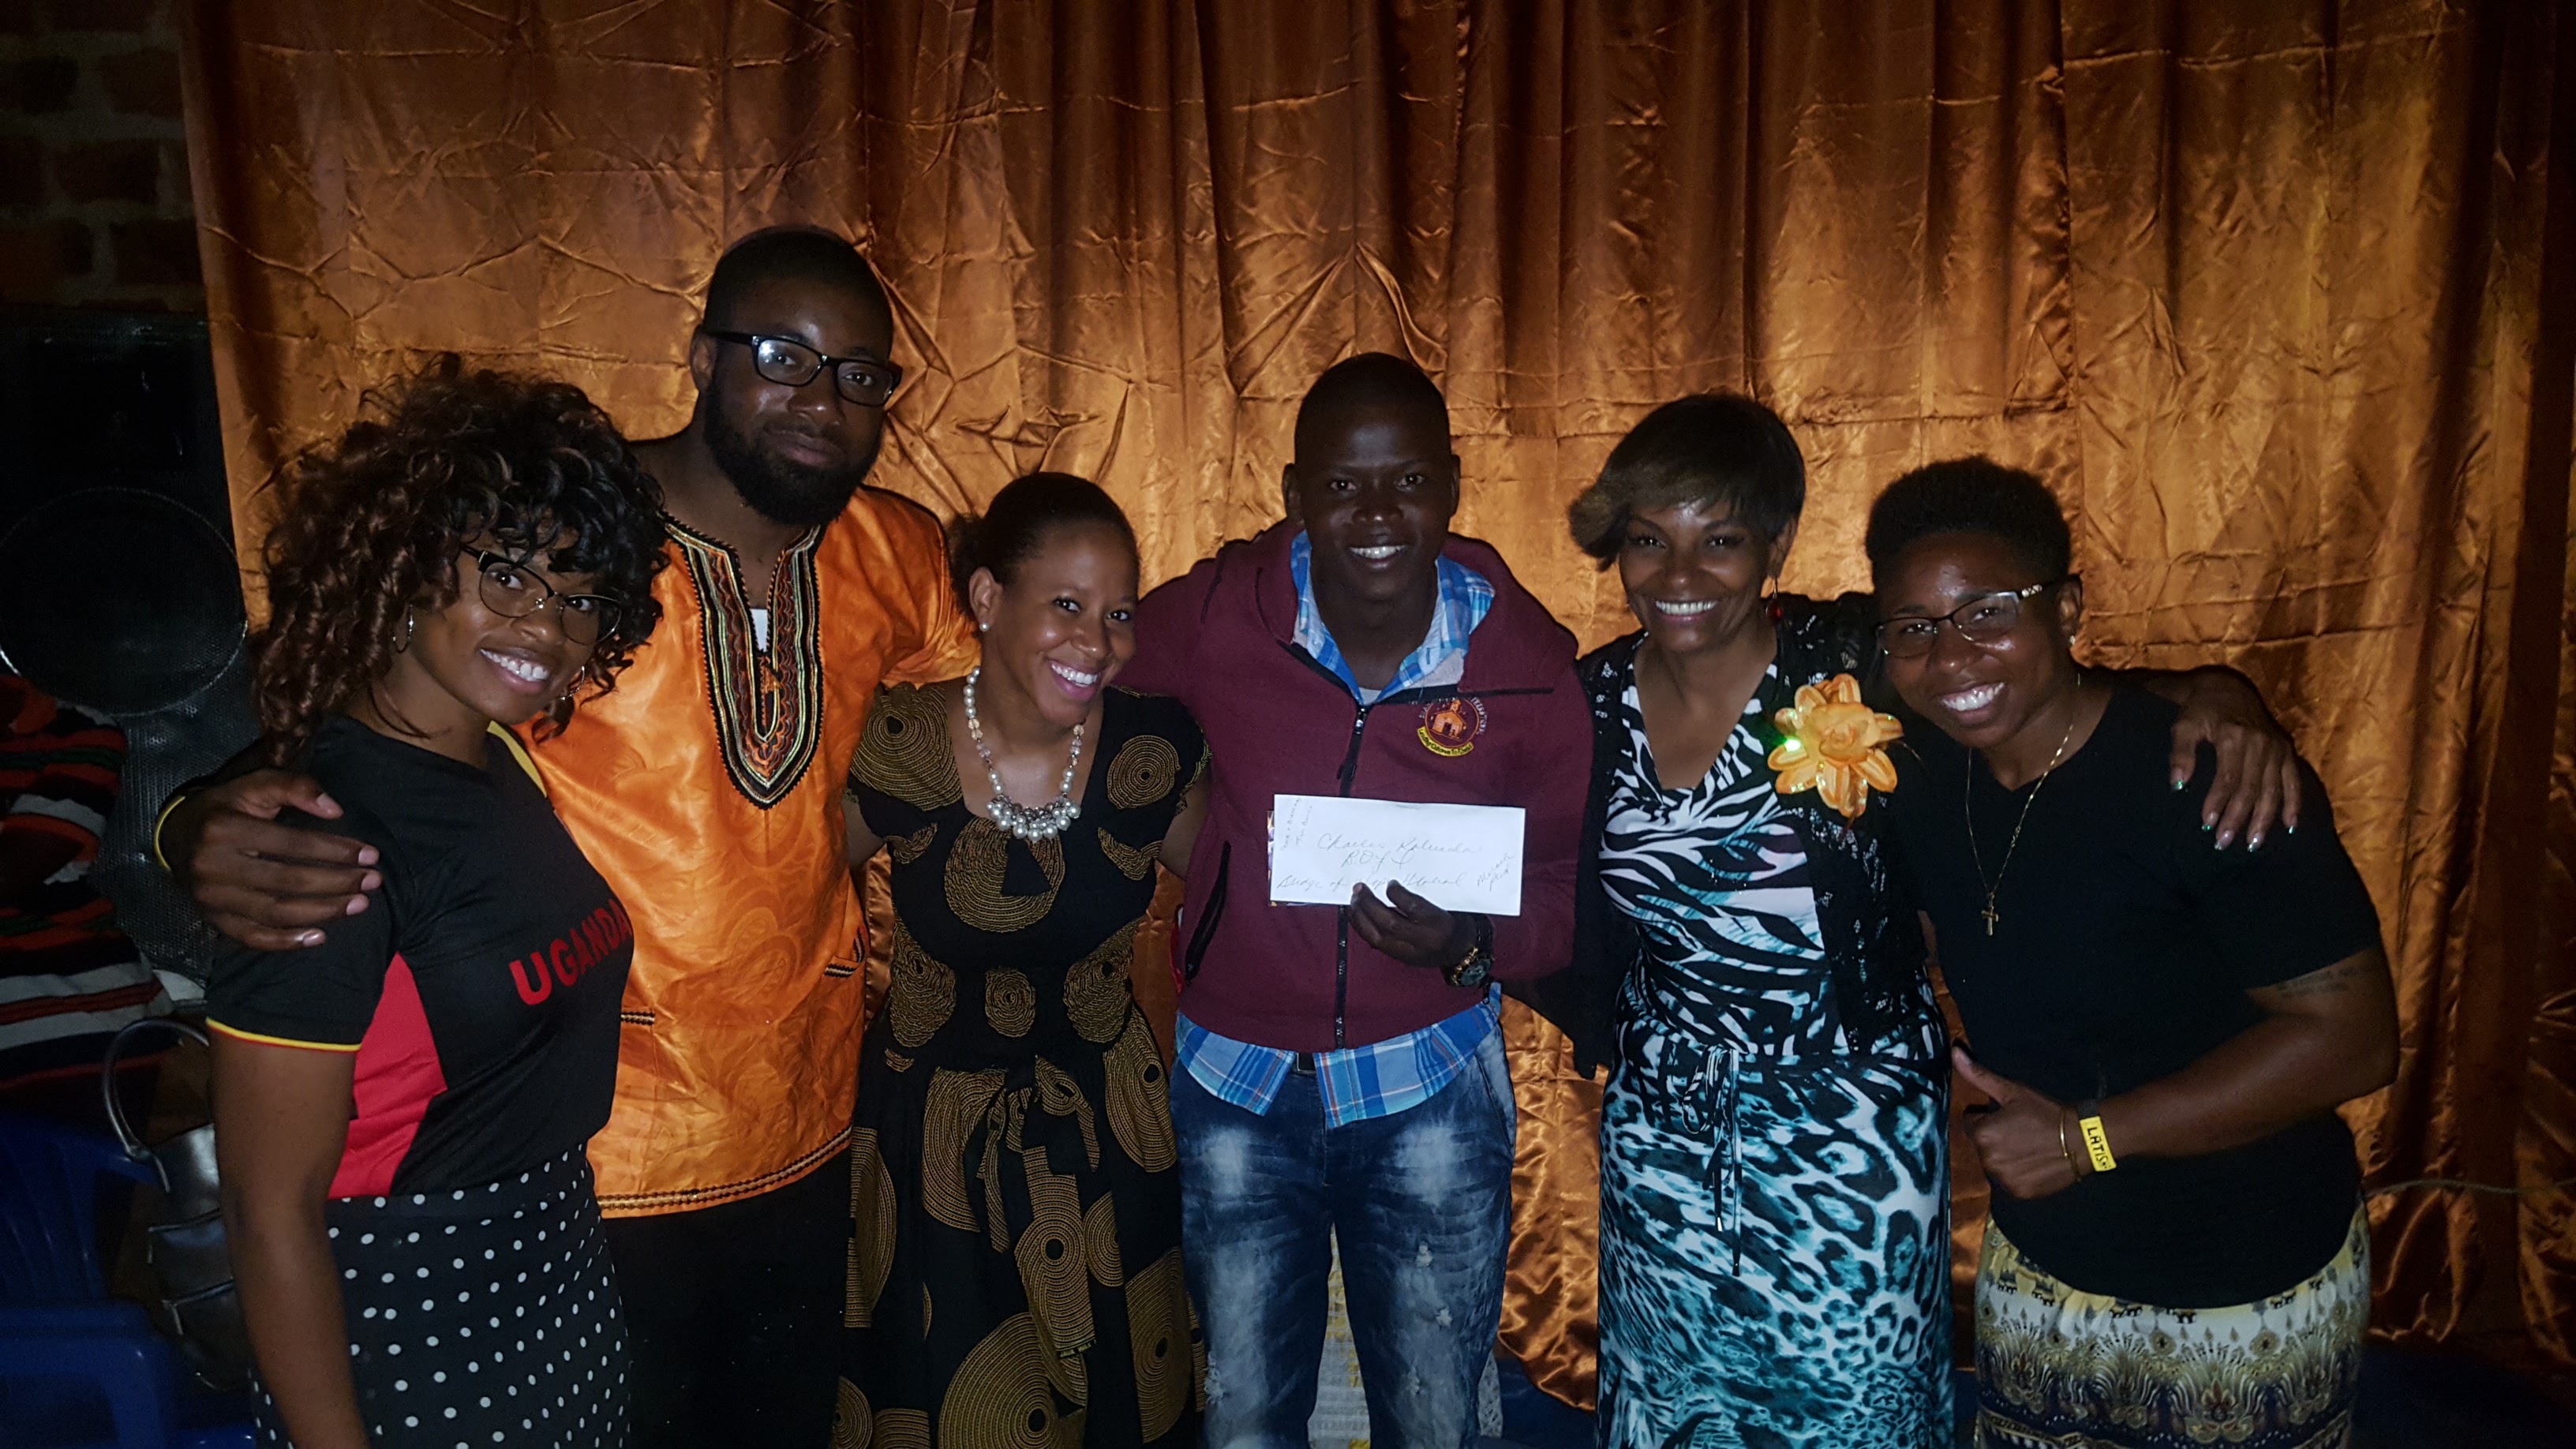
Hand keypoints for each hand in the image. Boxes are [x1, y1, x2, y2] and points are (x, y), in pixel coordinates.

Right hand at [173, 771, 380, 950]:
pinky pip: (252, 937)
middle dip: (336, 883)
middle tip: (373, 882)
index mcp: (224, 828)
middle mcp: (213, 866)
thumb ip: (294, 787)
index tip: (371, 855)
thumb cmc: (224, 808)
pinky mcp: (212, 920)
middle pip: (286, 881)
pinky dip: (286, 941)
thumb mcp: (253, 785)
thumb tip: (335, 809)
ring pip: (274, 912)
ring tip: (358, 905)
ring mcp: (211, 898)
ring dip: (322, 912)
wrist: (175, 837)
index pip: (290, 844)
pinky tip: (319, 936)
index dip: (334, 850)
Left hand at [1349, 882, 1476, 970]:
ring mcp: (1412, 953)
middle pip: (1390, 924)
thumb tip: (1393, 883)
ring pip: (1378, 938)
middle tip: (1359, 889)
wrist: (1464, 950)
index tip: (1389, 882)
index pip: (1412, 908)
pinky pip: (1378, 945)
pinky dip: (1364, 930)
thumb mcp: (1448, 903)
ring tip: (1352, 902)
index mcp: (1440, 923)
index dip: (1396, 894)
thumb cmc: (1455, 921)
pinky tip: (1357, 917)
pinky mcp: (1403, 959)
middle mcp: (1424, 941)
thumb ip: (1423, 895)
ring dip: (1361, 919)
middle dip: (1369, 905)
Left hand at [1952, 1047, 2082, 1200]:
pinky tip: (2034, 1163)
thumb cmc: (2045, 1112)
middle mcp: (1987, 1160)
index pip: (1970, 1123)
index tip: (2007, 1116)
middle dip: (1995, 1137)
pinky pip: (2009, 1181)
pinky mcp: (2018, 1192)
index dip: (1987, 1117)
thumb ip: (1978, 1075)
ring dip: (2005, 1156)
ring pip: (1995, 1164)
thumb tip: (1953, 1052)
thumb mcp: (2011, 1091)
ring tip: (2028, 1146)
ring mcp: (2003, 1179)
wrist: (2081, 1139)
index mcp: (1982, 1134)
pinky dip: (2018, 1174)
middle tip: (2020, 1131)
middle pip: (1982, 1145)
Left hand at [2170, 667, 2301, 849]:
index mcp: (2234, 736)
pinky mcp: (2286, 750)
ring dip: (2264, 819)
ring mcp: (2277, 748)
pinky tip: (2290, 826)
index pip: (2228, 778)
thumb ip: (2180, 753)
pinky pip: (2294, 781)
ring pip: (2273, 790)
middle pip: (2251, 789)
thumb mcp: (2183, 725)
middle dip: (2238, 818)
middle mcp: (2261, 742)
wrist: (2226, 689)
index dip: (2218, 803)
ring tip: (2252, 844)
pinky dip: (2294, 804)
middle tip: (2223, 843)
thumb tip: (2177, 786)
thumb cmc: (2199, 711)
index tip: (2207, 825)